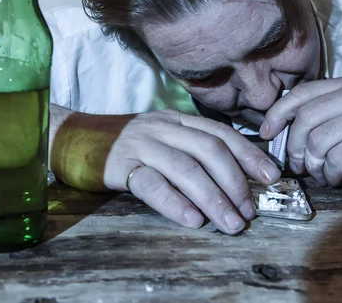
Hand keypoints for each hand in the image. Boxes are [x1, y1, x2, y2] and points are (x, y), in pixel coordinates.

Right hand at [103, 110, 281, 234]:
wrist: (71, 137)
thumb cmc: (123, 145)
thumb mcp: (160, 138)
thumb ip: (188, 150)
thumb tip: (231, 178)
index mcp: (176, 120)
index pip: (220, 133)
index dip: (248, 154)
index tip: (270, 175)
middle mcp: (162, 127)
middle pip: (208, 149)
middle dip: (235, 181)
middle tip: (249, 209)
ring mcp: (140, 144)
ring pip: (185, 167)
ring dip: (213, 197)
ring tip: (230, 222)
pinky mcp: (119, 165)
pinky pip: (151, 183)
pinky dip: (175, 202)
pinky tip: (192, 219)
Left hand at [259, 75, 341, 185]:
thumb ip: (323, 117)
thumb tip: (276, 129)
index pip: (303, 92)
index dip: (277, 113)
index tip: (265, 132)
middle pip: (305, 119)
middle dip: (292, 147)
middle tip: (298, 165)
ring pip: (318, 142)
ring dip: (313, 166)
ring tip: (322, 173)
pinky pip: (337, 160)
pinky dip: (331, 175)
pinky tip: (339, 178)